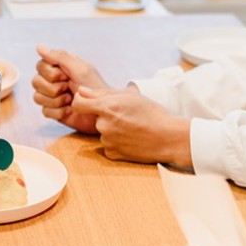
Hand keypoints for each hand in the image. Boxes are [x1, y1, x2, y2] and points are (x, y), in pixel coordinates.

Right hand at [32, 45, 108, 133]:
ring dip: (57, 101)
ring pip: (38, 97)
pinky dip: (59, 112)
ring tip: (71, 100)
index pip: (40, 65)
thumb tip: (39, 47)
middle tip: (69, 88)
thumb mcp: (80, 68)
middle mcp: (53, 80)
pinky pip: (45, 111)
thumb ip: (60, 56)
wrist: (101, 110)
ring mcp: (52, 96)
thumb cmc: (95, 87)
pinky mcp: (53, 111)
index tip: (66, 76)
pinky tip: (70, 110)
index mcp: (59, 67)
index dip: (51, 73)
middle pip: (36, 82)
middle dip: (54, 88)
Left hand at [71, 87, 191, 167]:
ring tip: (132, 127)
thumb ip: (101, 93)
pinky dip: (116, 142)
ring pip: (102, 132)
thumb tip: (81, 91)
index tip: (89, 102)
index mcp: (107, 108)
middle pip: (94, 118)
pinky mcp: (113, 154)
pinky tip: (131, 138)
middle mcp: (104, 126)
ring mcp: (108, 141)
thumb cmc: (151, 113)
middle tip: (125, 115)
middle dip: (105, 116)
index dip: (82, 101)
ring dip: (112, 129)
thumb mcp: (129, 96)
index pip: (78, 104)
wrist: (168, 137)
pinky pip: (108, 146)